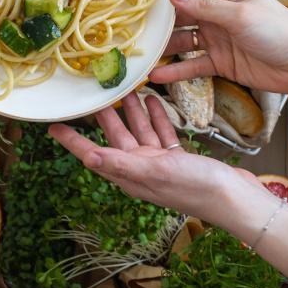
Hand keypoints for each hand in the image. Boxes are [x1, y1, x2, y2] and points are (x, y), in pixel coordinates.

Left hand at [49, 92, 260, 226]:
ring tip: (125, 89)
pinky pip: (162, 133)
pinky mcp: (178, 158)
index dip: (73, 141)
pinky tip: (153, 101)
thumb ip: (122, 163)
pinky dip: (156, 117)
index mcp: (130, 175)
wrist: (235, 198)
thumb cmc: (196, 188)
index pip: (94, 154)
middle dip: (103, 117)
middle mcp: (141, 169)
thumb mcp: (155, 172)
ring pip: (139, 132)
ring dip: (132, 111)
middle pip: (115, 138)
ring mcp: (160, 164)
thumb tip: (87, 157)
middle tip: (91, 94)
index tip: (53, 127)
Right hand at [150, 0, 287, 92]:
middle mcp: (218, 14)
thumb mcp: (240, 15)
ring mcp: (218, 39)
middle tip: (129, 21)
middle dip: (158, 16)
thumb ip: (205, 6)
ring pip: (183, 39)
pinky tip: (157, 75)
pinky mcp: (221, 63)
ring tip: (138, 51)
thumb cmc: (280, 31)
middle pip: (181, 12)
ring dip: (164, 45)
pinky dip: (176, 70)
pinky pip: (194, 64)